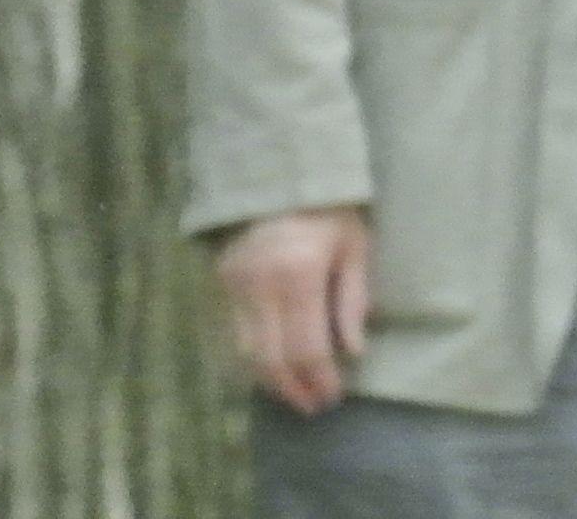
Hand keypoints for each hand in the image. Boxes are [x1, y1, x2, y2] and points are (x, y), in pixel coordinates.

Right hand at [216, 205, 372, 415]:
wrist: (279, 169)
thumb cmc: (330, 207)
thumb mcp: (355, 245)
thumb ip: (352, 298)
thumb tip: (354, 350)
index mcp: (298, 274)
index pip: (306, 347)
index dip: (320, 379)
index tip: (333, 397)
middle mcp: (260, 285)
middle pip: (272, 358)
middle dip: (294, 389)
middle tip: (314, 406)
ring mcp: (235, 284)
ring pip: (246, 352)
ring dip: (271, 381)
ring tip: (294, 396)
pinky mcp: (222, 282)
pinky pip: (234, 334)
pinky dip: (252, 359)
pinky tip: (271, 370)